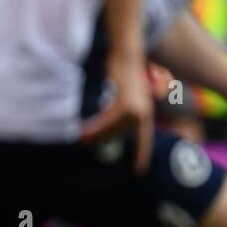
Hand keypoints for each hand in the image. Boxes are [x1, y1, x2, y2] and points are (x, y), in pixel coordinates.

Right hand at [81, 56, 153, 172]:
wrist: (128, 55)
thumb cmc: (125, 71)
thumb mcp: (126, 93)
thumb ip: (121, 107)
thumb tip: (109, 119)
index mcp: (145, 113)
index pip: (144, 139)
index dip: (141, 154)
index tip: (139, 170)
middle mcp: (143, 114)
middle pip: (120, 134)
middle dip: (103, 140)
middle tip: (87, 144)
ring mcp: (135, 109)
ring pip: (112, 128)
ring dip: (95, 134)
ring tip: (81, 138)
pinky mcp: (124, 103)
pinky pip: (107, 119)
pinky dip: (95, 125)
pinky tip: (85, 128)